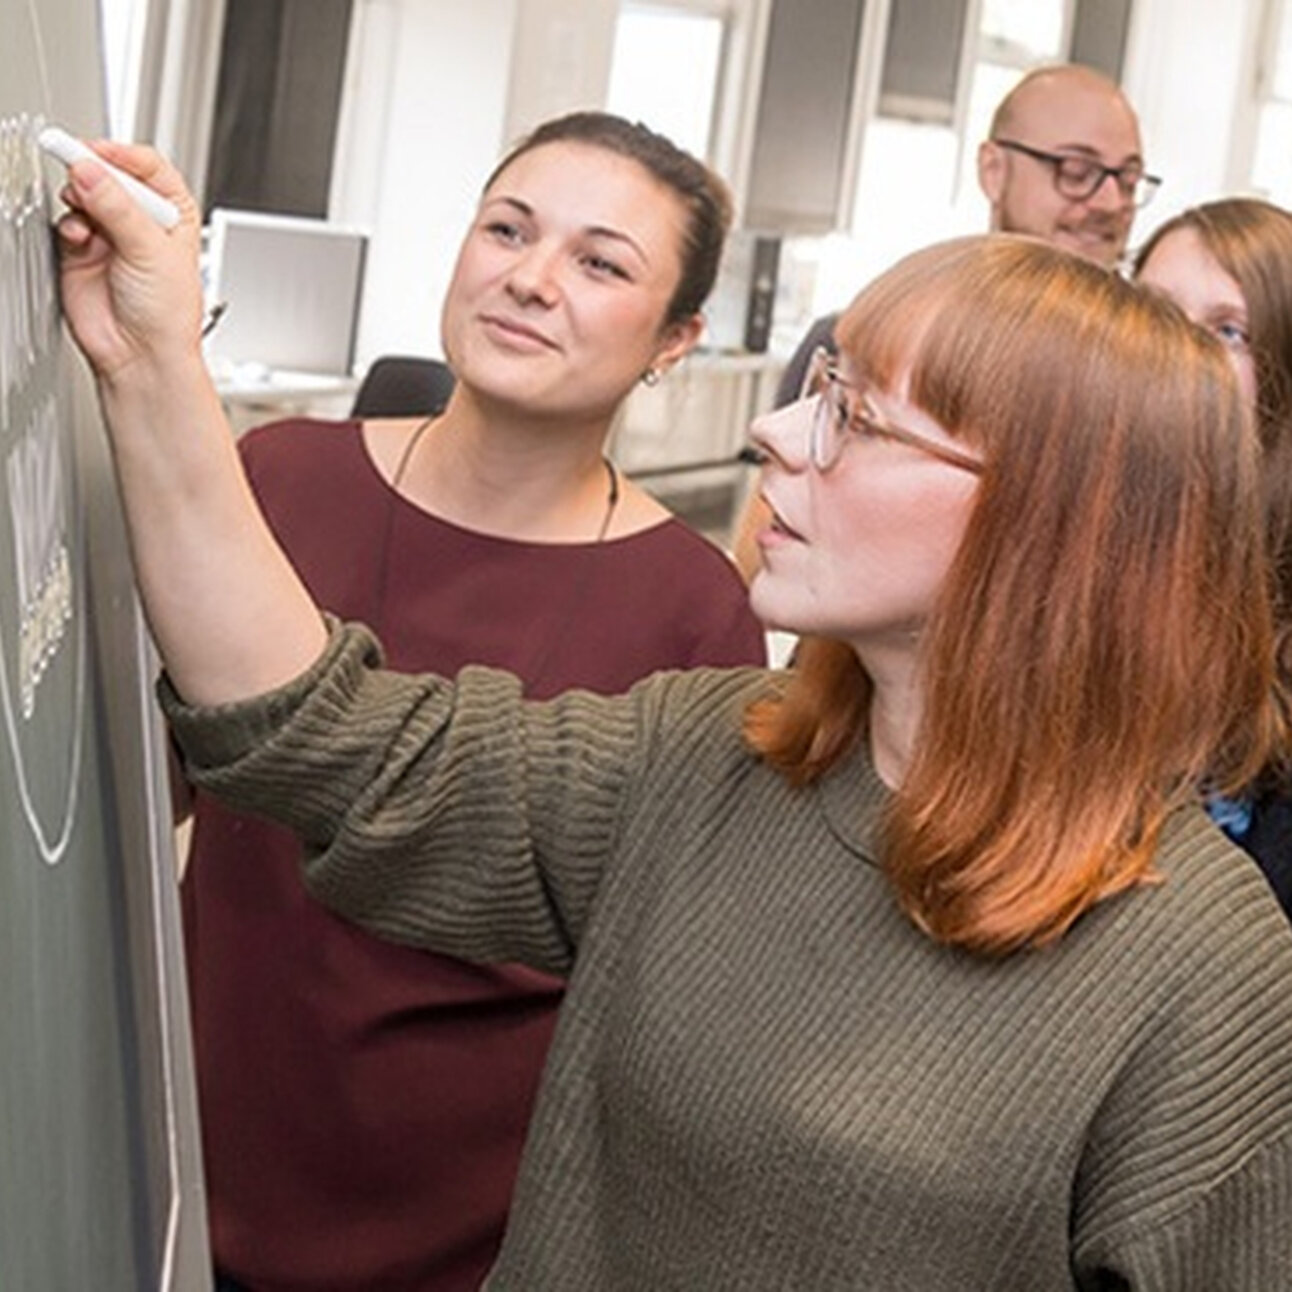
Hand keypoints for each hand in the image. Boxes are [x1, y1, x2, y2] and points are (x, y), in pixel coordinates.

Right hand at [51, 141, 203, 382]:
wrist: (142, 356)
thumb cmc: (168, 316)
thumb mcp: (151, 251)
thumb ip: (118, 208)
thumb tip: (90, 171)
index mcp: (174, 216)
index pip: (149, 167)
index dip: (124, 154)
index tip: (100, 151)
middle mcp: (142, 222)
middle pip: (113, 175)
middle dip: (96, 174)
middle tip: (80, 173)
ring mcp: (111, 235)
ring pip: (87, 195)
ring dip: (81, 198)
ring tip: (84, 211)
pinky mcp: (83, 251)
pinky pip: (68, 221)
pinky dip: (70, 223)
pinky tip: (79, 236)